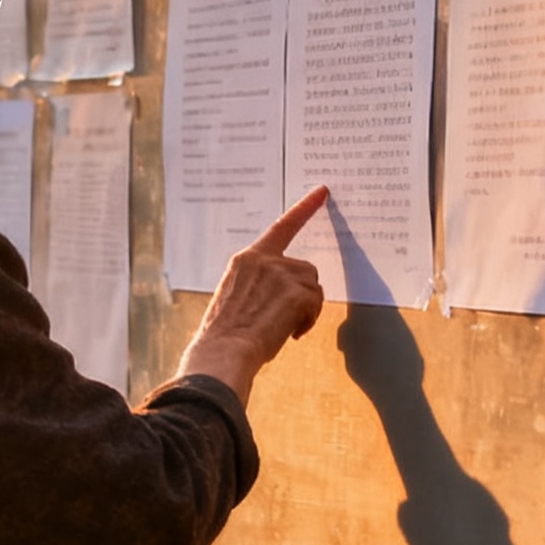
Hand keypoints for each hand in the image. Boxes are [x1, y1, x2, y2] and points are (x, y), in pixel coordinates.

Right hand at [179, 186, 327, 403]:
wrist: (223, 352)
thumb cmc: (225, 335)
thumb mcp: (234, 297)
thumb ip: (258, 284)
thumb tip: (280, 295)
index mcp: (246, 259)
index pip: (281, 227)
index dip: (304, 209)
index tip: (322, 192)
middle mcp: (264, 260)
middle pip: (305, 269)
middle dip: (301, 293)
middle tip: (284, 319)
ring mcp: (281, 273)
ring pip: (313, 287)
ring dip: (306, 309)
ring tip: (283, 328)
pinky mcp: (295, 291)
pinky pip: (316, 304)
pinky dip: (308, 321)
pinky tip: (290, 333)